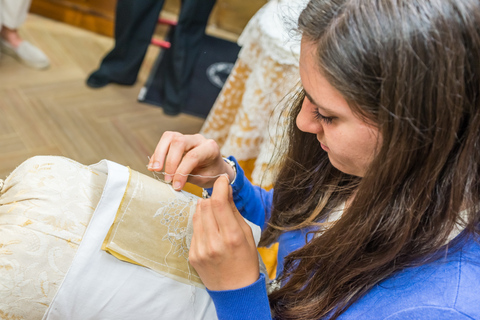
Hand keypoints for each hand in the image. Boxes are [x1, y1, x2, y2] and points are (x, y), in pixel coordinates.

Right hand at [148, 131, 234, 189]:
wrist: (216, 168)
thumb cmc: (212, 173)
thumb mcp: (205, 179)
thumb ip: (190, 177)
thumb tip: (172, 181)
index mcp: (210, 148)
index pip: (193, 156)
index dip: (182, 171)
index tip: (176, 186)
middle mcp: (198, 139)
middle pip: (179, 142)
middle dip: (170, 161)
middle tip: (166, 179)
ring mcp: (188, 138)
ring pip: (169, 137)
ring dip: (159, 153)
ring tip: (154, 169)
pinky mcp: (178, 140)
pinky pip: (165, 142)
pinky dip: (157, 154)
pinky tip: (153, 166)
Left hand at [189, 176, 259, 290]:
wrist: (235, 291)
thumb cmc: (246, 261)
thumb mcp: (247, 235)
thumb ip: (233, 211)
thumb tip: (225, 190)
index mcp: (232, 237)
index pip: (218, 202)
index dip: (219, 186)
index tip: (223, 180)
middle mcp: (214, 243)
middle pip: (205, 205)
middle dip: (213, 198)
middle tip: (221, 201)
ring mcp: (200, 250)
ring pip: (196, 215)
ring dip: (205, 209)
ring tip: (216, 217)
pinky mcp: (192, 255)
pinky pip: (194, 229)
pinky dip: (202, 225)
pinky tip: (211, 232)